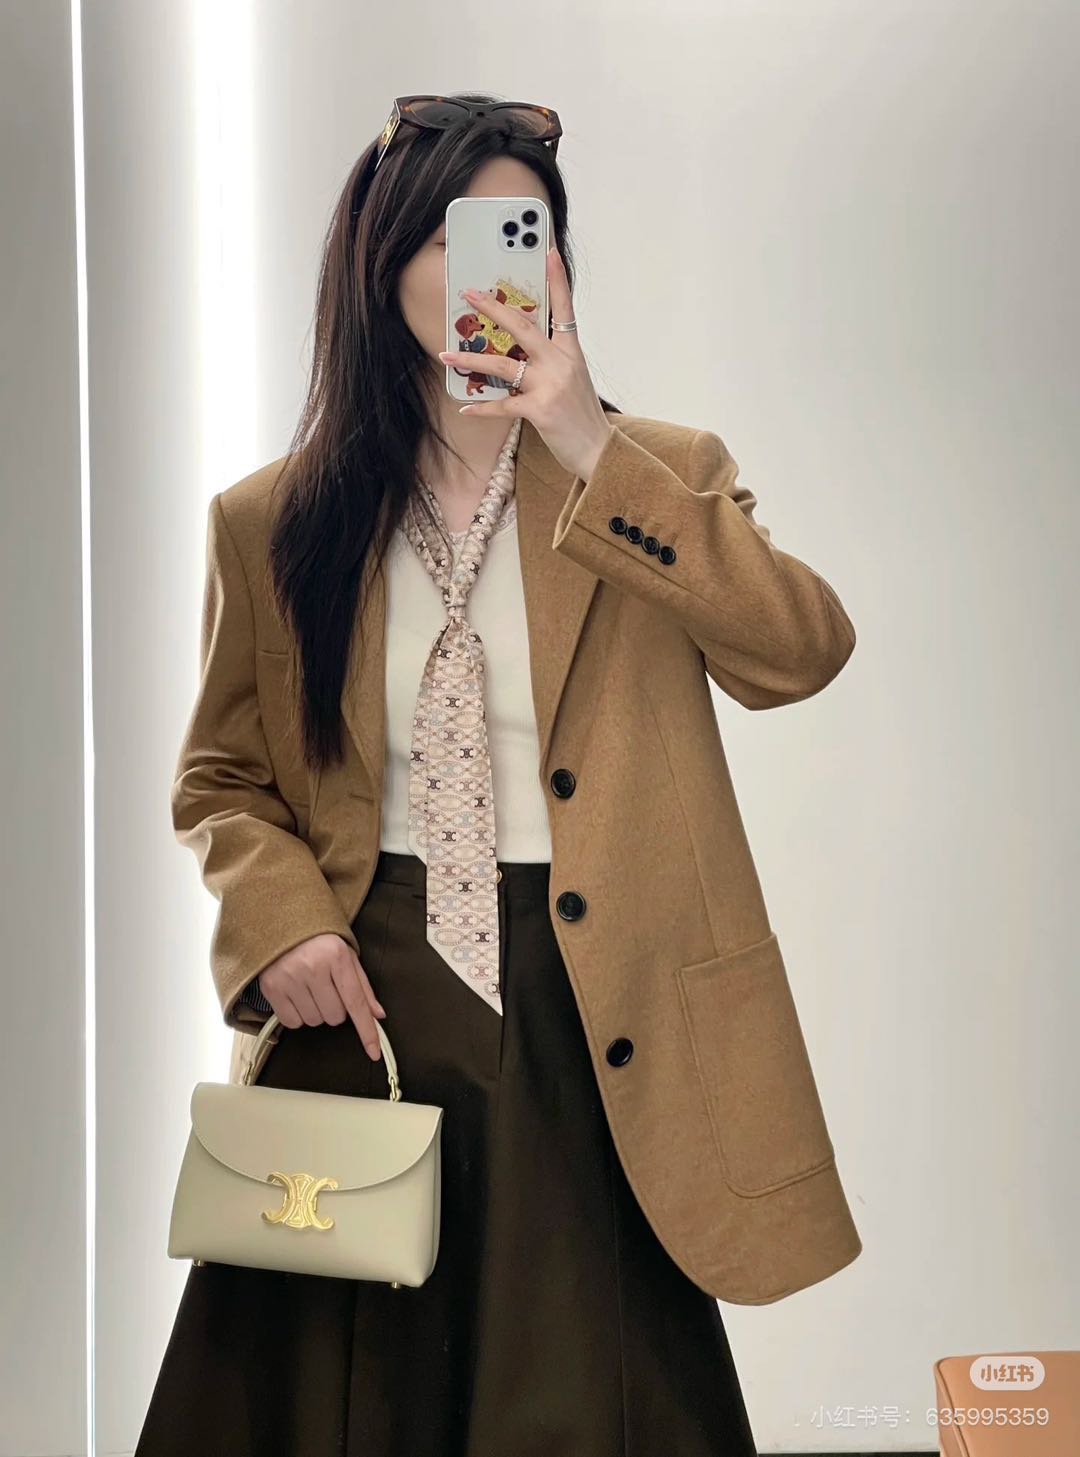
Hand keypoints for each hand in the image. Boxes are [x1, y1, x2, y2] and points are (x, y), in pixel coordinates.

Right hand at [257, 933, 386, 1060]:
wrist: (280, 922)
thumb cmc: (317, 940)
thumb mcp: (346, 954)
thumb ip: (362, 986)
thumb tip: (377, 1014)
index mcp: (337, 956)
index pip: (356, 1002)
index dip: (367, 1031)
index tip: (374, 1052)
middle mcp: (313, 967)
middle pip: (335, 1017)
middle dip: (335, 1008)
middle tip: (327, 988)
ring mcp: (290, 978)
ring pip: (314, 1021)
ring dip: (316, 1011)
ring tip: (309, 988)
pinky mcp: (272, 988)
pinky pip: (292, 1022)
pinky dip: (297, 1015)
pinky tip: (296, 995)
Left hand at [437, 244, 612, 481]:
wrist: (598, 450)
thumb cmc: (581, 416)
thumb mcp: (574, 379)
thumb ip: (551, 361)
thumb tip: (519, 351)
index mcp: (571, 352)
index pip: (564, 308)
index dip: (557, 278)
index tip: (548, 250)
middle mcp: (561, 363)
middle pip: (523, 327)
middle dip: (493, 308)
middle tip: (469, 294)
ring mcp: (551, 386)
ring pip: (503, 365)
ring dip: (471, 360)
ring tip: (447, 355)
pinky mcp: (540, 410)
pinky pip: (503, 405)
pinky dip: (482, 408)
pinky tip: (466, 407)